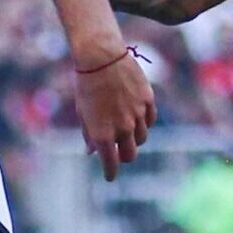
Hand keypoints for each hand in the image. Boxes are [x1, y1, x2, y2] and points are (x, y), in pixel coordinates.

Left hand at [73, 45, 155, 179]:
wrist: (101, 57)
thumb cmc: (86, 85)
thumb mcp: (83, 112)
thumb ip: (89, 134)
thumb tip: (91, 152)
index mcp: (102, 134)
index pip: (110, 164)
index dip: (110, 173)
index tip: (109, 176)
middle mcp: (122, 128)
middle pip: (130, 155)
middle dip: (123, 157)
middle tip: (119, 154)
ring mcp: (137, 115)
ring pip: (141, 138)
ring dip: (134, 139)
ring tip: (126, 130)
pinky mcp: (147, 101)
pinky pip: (150, 120)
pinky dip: (144, 123)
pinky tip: (137, 118)